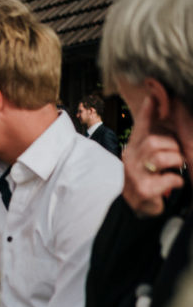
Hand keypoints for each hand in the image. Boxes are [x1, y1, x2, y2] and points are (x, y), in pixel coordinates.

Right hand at [121, 97, 184, 216]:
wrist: (130, 209)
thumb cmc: (143, 180)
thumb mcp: (144, 158)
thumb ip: (150, 138)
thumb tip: (156, 107)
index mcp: (132, 150)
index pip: (140, 127)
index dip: (147, 112)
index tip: (153, 96)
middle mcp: (130, 161)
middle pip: (153, 142)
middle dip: (172, 147)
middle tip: (174, 158)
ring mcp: (135, 176)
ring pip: (160, 157)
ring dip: (175, 162)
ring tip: (174, 169)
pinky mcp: (144, 190)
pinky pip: (169, 177)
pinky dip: (176, 179)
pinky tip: (174, 183)